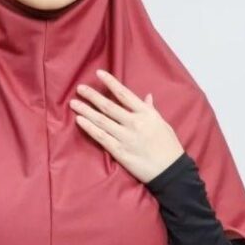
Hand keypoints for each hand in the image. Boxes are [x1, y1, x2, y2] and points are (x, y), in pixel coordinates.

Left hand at [69, 69, 184, 183]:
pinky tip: (80, 120)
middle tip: (80, 88)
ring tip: (74, 103)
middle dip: (92, 96)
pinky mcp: (120, 151)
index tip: (99, 74)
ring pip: (101, 121)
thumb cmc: (168, 146)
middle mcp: (134, 123)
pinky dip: (89, 128)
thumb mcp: (162, 124)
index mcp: (146, 114)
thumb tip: (147, 96)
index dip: (110, 82)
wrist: (171, 171)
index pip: (124, 94)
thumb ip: (151, 109)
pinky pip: (101, 137)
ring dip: (86, 110)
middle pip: (108, 106)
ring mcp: (126, 138)